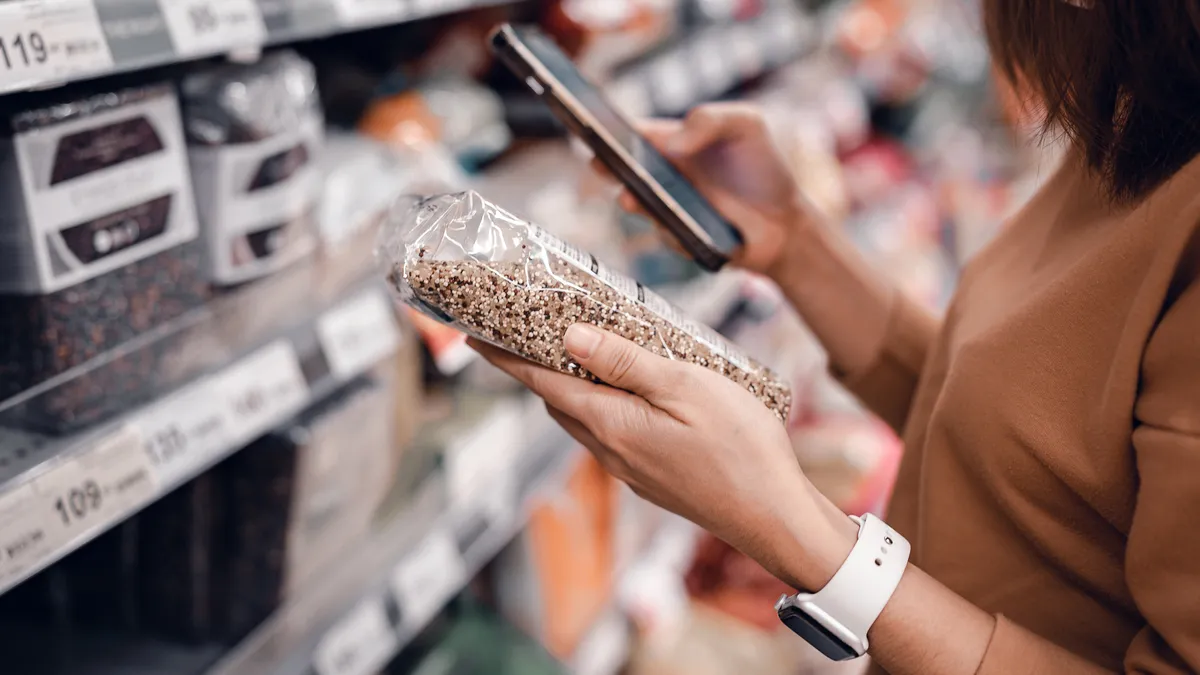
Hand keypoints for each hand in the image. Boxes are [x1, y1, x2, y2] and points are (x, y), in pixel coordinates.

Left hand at [470, 324, 856, 591]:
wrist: (772, 516)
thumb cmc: (740, 447)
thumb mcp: (685, 386)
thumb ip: (624, 362)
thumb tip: (568, 337)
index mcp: (610, 423)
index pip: (539, 382)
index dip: (504, 356)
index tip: (473, 334)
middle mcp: (609, 451)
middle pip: (556, 400)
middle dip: (535, 366)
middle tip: (530, 328)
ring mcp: (628, 469)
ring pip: (582, 420)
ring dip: (570, 386)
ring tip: (581, 351)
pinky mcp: (649, 479)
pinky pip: (609, 436)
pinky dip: (602, 407)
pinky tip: (630, 391)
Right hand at [598, 103, 821, 278]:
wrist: (787, 223)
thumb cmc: (763, 169)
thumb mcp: (747, 126)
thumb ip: (710, 120)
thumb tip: (671, 143)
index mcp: (671, 142)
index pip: (632, 131)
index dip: (607, 125)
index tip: (589, 121)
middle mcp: (661, 175)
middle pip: (621, 168)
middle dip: (605, 164)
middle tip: (598, 160)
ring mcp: (666, 208)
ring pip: (637, 204)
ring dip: (631, 201)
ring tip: (630, 197)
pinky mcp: (677, 239)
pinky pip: (667, 234)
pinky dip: (674, 231)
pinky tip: (686, 229)